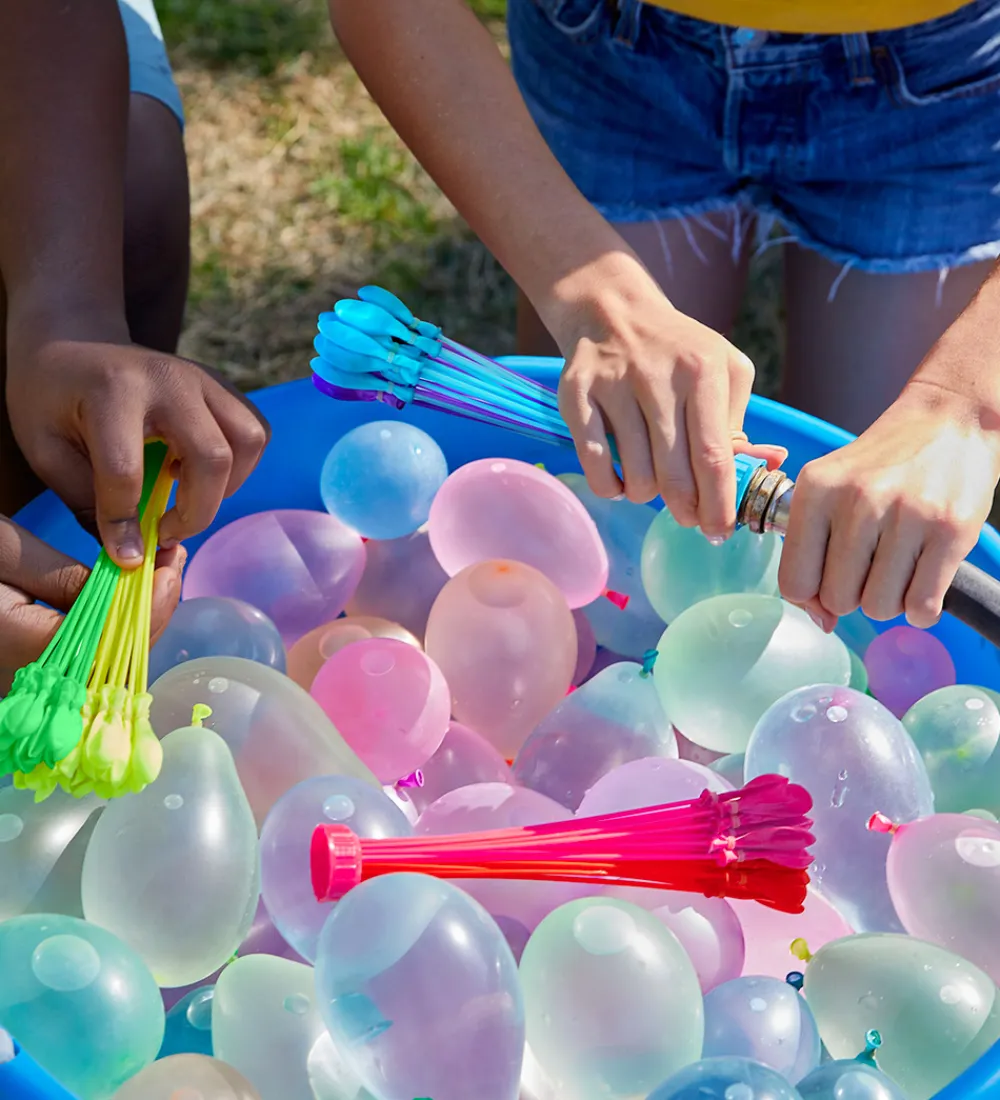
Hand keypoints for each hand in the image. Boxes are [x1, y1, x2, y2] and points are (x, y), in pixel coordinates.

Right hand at [0, 515, 182, 686]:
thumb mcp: (5, 553)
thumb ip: (66, 576)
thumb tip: (128, 585)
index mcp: (27, 651)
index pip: (111, 639)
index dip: (152, 603)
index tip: (172, 563)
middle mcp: (32, 682)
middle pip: (117, 657)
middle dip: (153, 607)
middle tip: (174, 559)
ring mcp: (32, 686)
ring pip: (106, 662)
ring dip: (139, 617)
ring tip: (160, 571)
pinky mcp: (34, 678)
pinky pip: (87, 659)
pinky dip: (114, 627)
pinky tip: (129, 594)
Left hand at [5, 333, 269, 566]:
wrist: (74, 339)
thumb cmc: (51, 397)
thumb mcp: (45, 447)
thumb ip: (84, 498)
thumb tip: (130, 554)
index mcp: (113, 390)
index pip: (127, 471)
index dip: (125, 525)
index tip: (125, 557)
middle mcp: (169, 379)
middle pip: (212, 457)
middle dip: (196, 512)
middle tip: (166, 531)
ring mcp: (203, 378)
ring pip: (248, 442)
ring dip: (227, 486)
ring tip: (189, 497)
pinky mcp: (222, 385)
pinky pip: (255, 431)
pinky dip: (240, 464)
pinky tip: (201, 471)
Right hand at [549, 257, 785, 537]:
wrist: (613, 312)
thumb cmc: (678, 351)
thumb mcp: (723, 370)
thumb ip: (739, 421)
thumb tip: (763, 468)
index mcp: (701, 370)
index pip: (714, 456)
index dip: (719, 503)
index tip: (721, 531)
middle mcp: (656, 376)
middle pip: (675, 474)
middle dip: (686, 510)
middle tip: (688, 517)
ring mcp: (612, 385)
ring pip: (636, 475)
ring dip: (646, 496)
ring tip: (652, 484)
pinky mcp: (576, 395)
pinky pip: (596, 466)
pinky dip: (611, 487)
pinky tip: (620, 480)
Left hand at [779, 380, 999, 630]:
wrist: (949, 419)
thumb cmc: (882, 463)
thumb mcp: (829, 486)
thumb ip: (811, 549)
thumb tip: (821, 622)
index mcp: (817, 489)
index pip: (794, 581)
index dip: (809, 598)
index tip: (827, 585)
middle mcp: (858, 500)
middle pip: (837, 599)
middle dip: (852, 595)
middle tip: (869, 567)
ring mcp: (907, 515)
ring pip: (879, 607)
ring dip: (888, 600)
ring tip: (897, 567)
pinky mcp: (951, 530)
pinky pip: (921, 606)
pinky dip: (920, 608)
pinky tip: (921, 581)